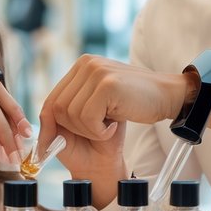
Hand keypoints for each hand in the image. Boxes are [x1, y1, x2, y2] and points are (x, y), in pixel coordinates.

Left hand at [38, 55, 190, 179]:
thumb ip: (74, 108)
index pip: (52, 99)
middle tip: (99, 130)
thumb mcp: (99, 104)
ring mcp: (95, 71)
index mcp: (81, 66)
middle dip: (74, 129)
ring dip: (90, 131)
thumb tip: (42, 130)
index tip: (51, 146)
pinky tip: (114, 125)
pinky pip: (86, 119)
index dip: (49, 125)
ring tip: (109, 125)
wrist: (167, 98)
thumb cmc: (134, 105)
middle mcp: (85, 64)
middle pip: (56, 108)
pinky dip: (99, 131)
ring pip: (70, 115)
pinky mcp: (106, 84)